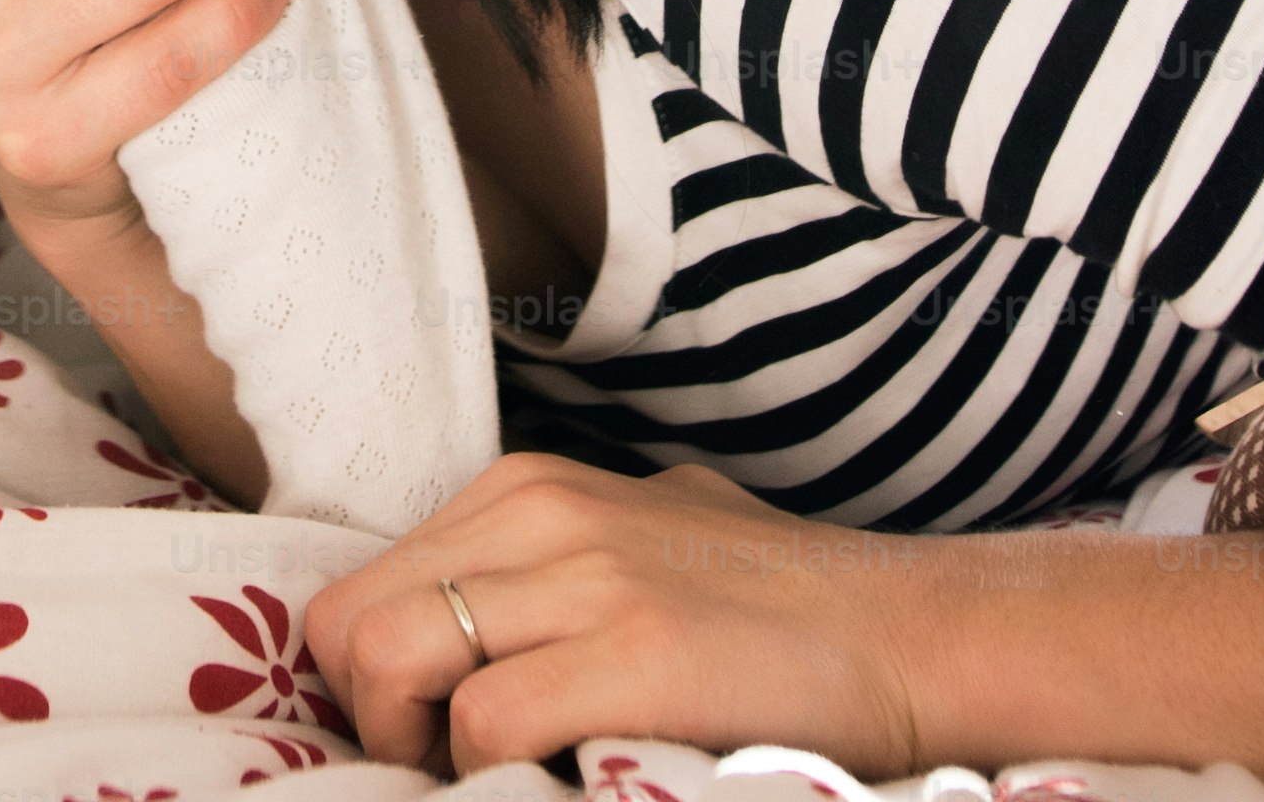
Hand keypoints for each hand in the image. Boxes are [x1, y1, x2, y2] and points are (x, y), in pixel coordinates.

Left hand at [305, 454, 927, 778]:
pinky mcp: (635, 651)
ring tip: (477, 777)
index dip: (370, 679)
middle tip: (437, 767)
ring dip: (413, 746)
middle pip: (351, 622)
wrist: (912, 635)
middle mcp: (540, 514)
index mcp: (527, 490)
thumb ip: (548, 568)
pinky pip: (485, 721)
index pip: (364, 586)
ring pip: (389, 659)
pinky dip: (489, 774)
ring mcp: (586, 577)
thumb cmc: (779, 609)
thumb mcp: (641, 541)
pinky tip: (552, 781)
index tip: (419, 736)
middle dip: (368, 715)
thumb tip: (465, 641)